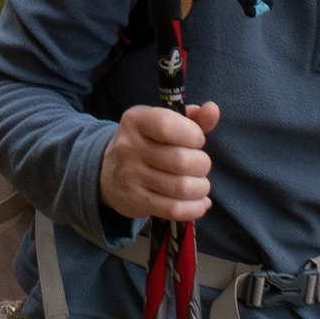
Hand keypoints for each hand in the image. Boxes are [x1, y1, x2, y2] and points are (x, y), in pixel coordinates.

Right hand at [97, 101, 217, 221]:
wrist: (107, 175)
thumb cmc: (146, 144)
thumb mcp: (162, 123)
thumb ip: (192, 118)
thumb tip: (213, 109)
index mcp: (136, 120)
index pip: (167, 126)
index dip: (193, 135)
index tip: (196, 141)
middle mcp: (129, 147)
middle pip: (181, 161)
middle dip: (202, 165)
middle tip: (199, 165)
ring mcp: (130, 176)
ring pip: (181, 187)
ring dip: (201, 187)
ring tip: (199, 184)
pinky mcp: (136, 201)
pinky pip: (174, 209)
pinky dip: (195, 207)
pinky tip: (199, 202)